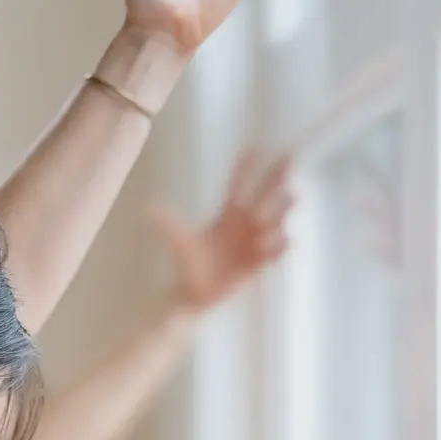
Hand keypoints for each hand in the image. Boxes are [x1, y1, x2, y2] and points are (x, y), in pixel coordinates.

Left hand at [153, 152, 293, 310]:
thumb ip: (168, 224)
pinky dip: (280, 246)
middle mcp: (244, 223)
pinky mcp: (258, 263)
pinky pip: (275, 252)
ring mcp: (254, 241)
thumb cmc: (187, 264)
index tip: (253, 145)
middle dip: (276, 176)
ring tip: (292, 195)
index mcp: (226, 214)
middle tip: (288, 156)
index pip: (237, 185)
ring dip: (282, 209)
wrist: (194, 294)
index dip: (244, 167)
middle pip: (264, 194)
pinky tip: (286, 239)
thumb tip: (148, 207)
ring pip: (274, 220)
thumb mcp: (179, 242)